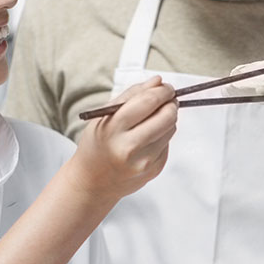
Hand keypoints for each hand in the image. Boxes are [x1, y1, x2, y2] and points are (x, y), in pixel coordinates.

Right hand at [71, 77, 177, 198]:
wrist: (92, 182)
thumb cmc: (97, 145)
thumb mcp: (105, 116)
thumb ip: (132, 95)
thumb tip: (158, 81)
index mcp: (113, 129)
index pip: (148, 102)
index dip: (162, 91)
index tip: (166, 87)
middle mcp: (130, 147)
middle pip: (166, 116)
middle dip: (171, 103)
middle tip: (167, 99)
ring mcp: (144, 161)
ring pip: (171, 129)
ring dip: (167, 118)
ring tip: (153, 119)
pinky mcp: (154, 169)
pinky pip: (168, 143)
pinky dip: (162, 135)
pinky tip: (147, 138)